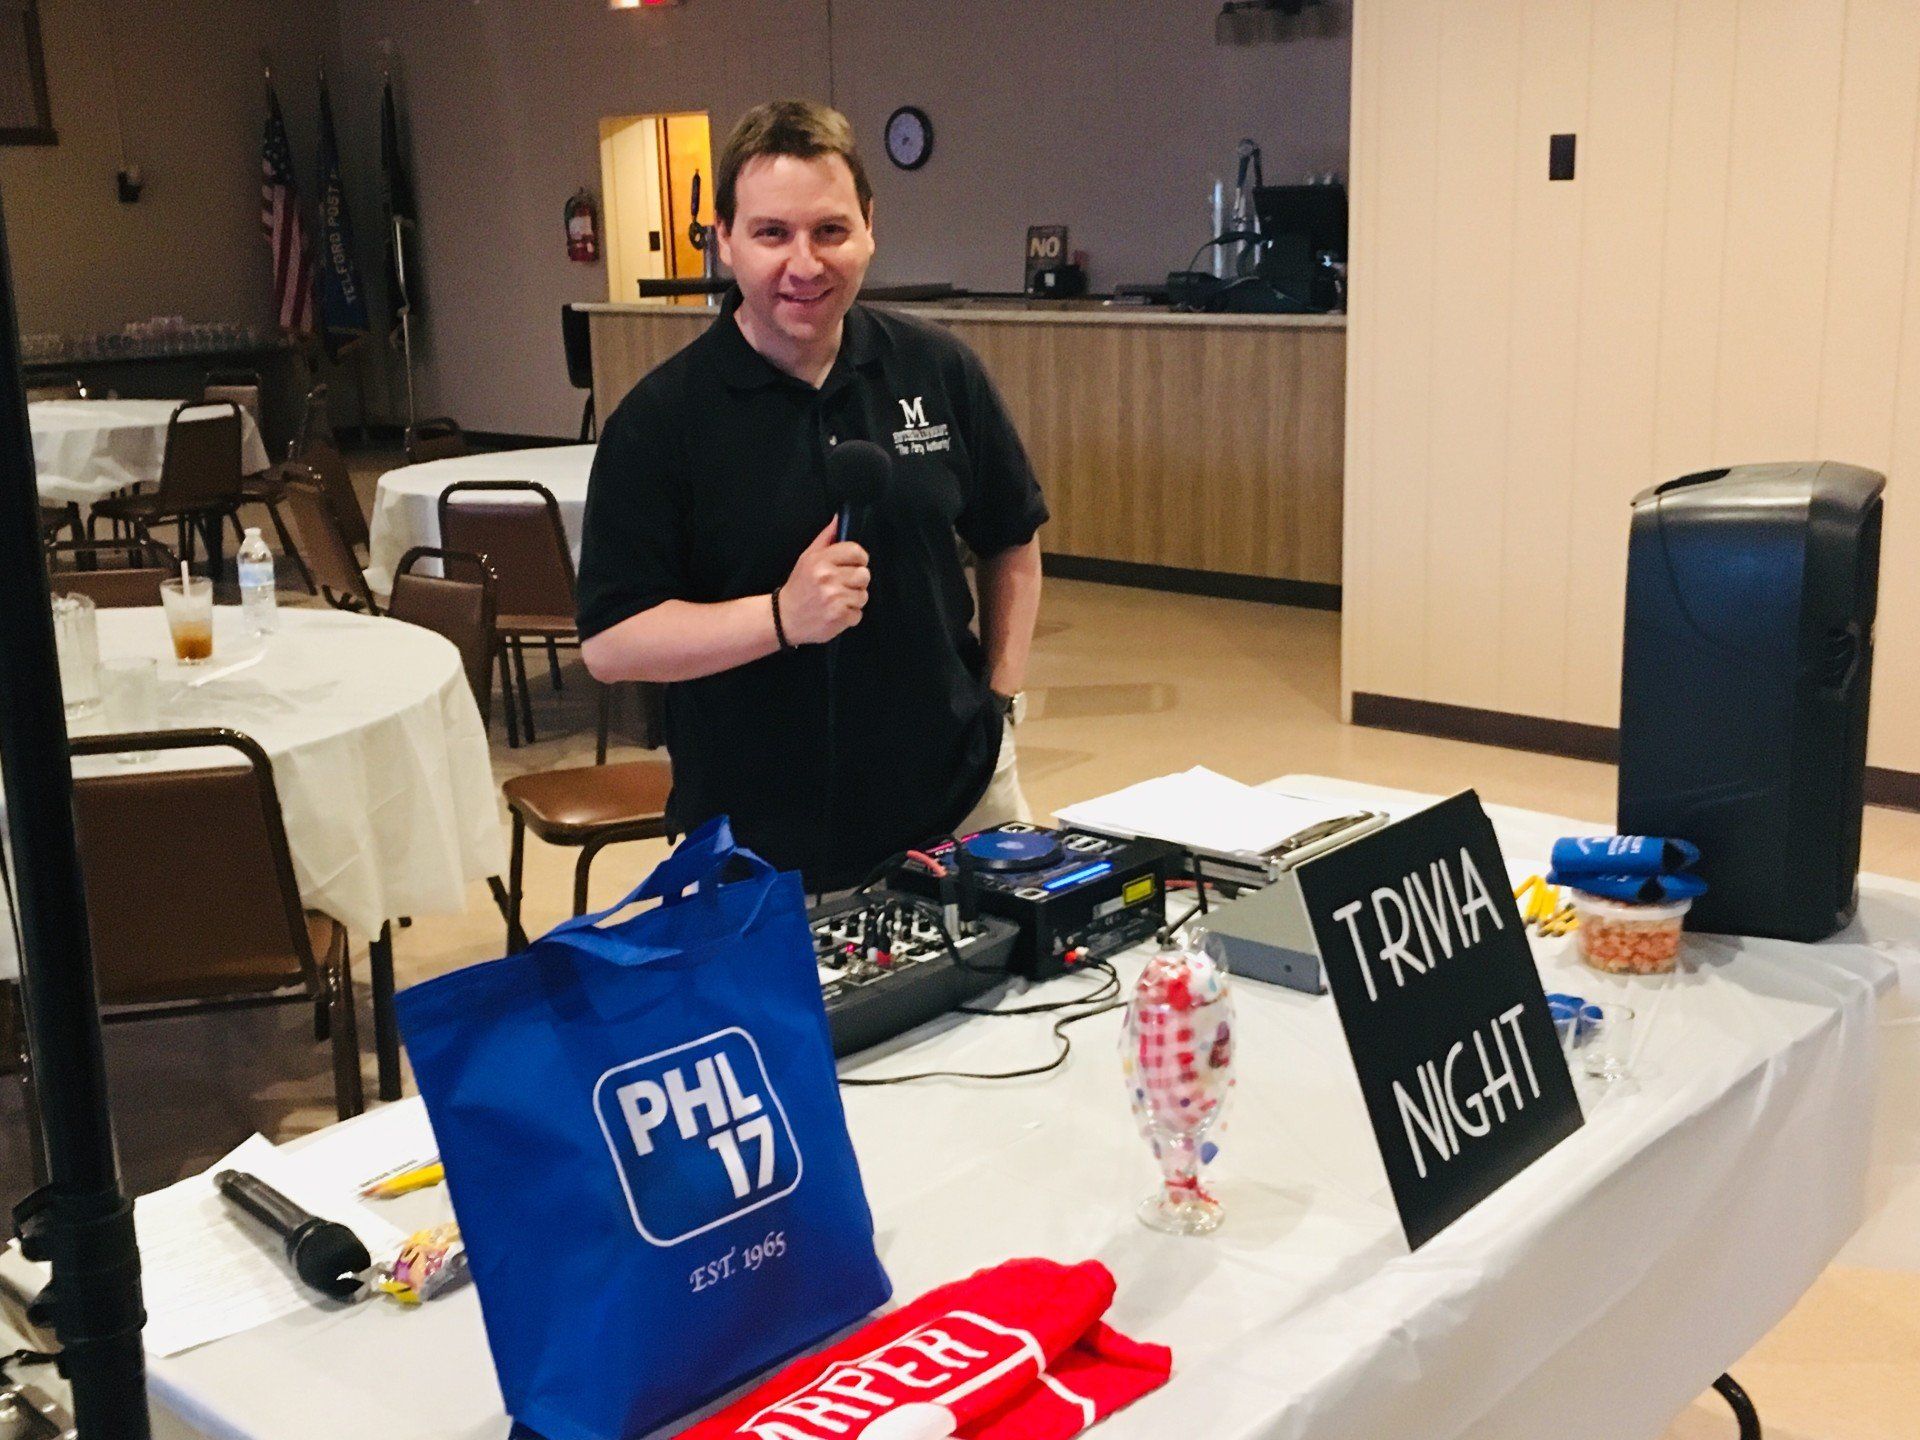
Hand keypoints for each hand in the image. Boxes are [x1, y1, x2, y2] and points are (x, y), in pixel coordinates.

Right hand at [777, 519, 869, 644]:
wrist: (783, 618)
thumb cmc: (798, 587)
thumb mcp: (807, 557)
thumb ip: (826, 537)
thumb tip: (839, 518)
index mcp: (820, 560)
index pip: (856, 551)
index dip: (859, 559)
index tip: (853, 566)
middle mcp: (827, 578)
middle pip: (864, 574)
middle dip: (856, 582)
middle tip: (841, 585)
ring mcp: (834, 598)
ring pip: (863, 595)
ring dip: (853, 600)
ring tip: (837, 600)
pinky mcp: (839, 617)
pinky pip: (858, 614)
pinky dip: (849, 616)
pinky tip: (835, 613)